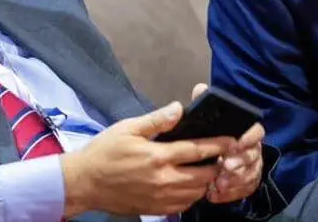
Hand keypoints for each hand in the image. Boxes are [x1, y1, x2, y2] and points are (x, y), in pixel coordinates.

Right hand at [62, 101, 233, 216]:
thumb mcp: (127, 128)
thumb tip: (179, 108)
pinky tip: (189, 184)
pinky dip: (193, 194)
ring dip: (206, 180)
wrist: (85, 182)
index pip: (197, 150)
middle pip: (204, 175)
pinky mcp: (157, 209)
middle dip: (217, 164)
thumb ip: (156, 120)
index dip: (218, 145)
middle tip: (223, 156)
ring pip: (197, 192)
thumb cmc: (104, 151)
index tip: (232, 140)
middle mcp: (164, 179)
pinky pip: (185, 204)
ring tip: (208, 169)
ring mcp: (161, 197)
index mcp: (158, 156)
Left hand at [191, 84, 264, 203]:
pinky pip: (242, 190)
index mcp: (245, 132)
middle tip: (226, 167)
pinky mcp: (245, 183)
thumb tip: (200, 88)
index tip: (237, 142)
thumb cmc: (208, 133)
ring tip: (217, 185)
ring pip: (249, 175)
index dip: (249, 137)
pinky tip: (215, 195)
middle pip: (252, 156)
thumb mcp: (203, 118)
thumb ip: (204, 103)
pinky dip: (229, 193)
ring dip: (234, 181)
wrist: (204, 155)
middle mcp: (252, 150)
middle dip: (240, 163)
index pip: (256, 132)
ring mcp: (251, 168)